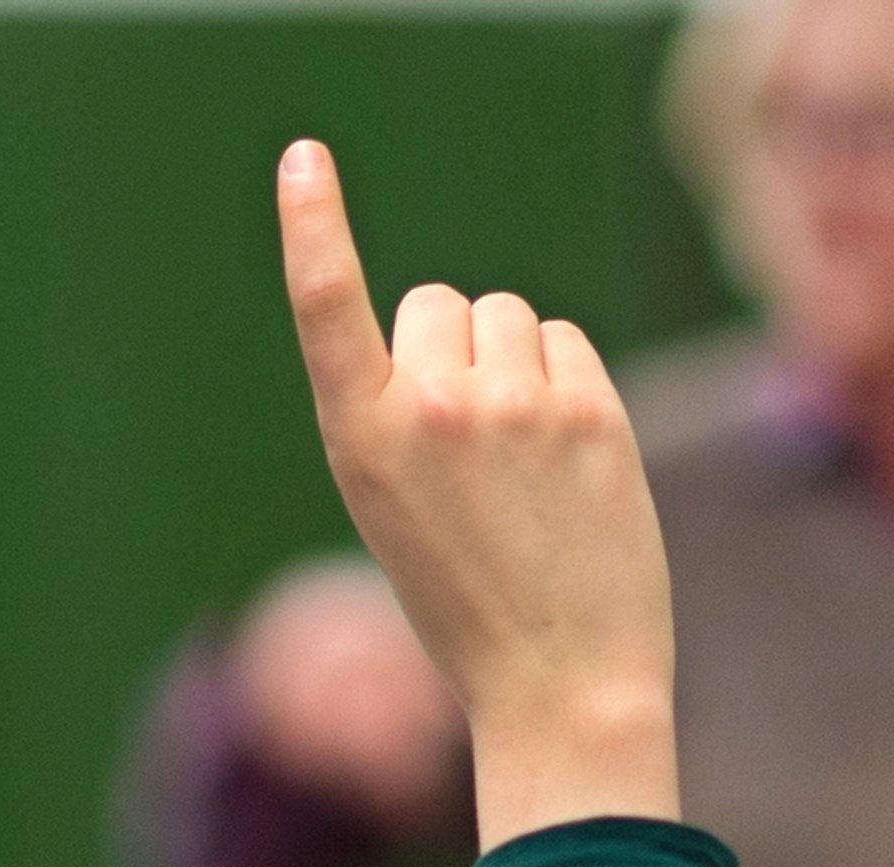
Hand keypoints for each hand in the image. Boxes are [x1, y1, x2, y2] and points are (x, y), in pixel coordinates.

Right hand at [275, 139, 678, 850]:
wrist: (562, 682)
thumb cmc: (470, 605)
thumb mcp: (397, 510)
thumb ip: (407, 414)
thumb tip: (467, 323)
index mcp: (360, 440)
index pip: (326, 306)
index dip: (312, 225)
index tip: (304, 158)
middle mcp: (433, 408)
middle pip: (439, 303)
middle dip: (453, 348)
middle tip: (473, 442)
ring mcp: (517, 405)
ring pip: (507, 318)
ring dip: (514, 363)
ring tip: (523, 458)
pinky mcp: (589, 411)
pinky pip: (567, 342)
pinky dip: (565, 381)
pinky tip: (567, 454)